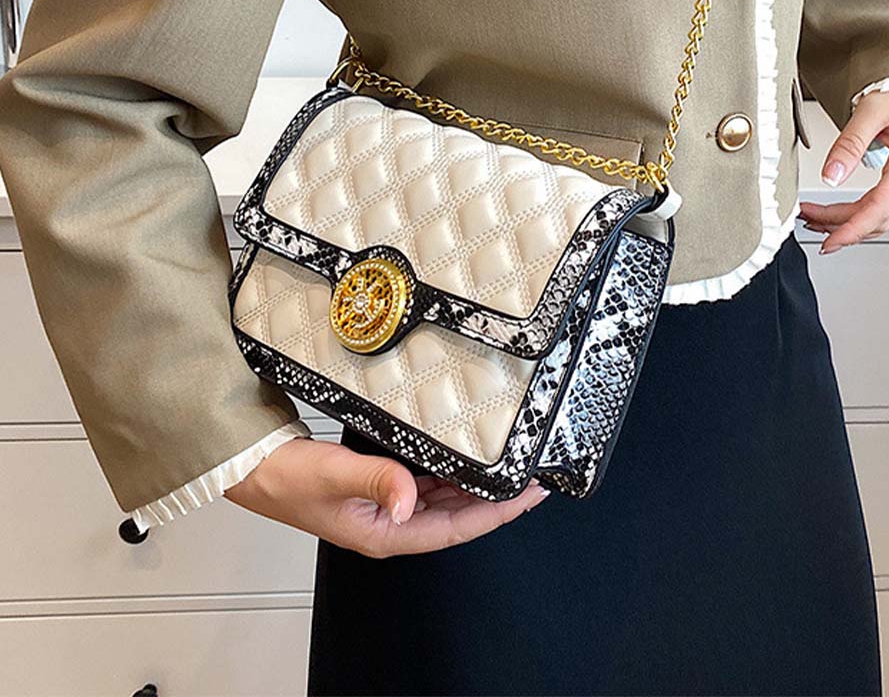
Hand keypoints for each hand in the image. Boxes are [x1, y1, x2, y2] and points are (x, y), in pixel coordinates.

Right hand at [224, 436, 549, 556]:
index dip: (496, 513)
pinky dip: (447, 476)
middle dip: (495, 500)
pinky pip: (424, 486)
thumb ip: (376, 480)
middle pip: (456, 518)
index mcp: (384, 532)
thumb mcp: (334, 476)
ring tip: (506, 470)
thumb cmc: (285, 478)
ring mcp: (383, 509)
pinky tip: (461, 461)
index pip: (456, 529)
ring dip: (474, 488)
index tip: (528, 495)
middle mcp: (389, 525)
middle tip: (531, 479)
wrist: (252, 466)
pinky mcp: (376, 490)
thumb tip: (408, 500)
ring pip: (443, 503)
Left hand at [797, 90, 888, 254]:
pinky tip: (836, 211)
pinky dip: (858, 211)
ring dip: (847, 221)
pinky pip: (882, 202)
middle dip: (840, 227)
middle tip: (807, 222)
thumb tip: (829, 177)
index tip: (828, 243)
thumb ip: (849, 145)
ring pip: (880, 214)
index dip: (850, 230)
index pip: (878, 210)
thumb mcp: (871, 111)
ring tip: (814, 219)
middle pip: (877, 218)